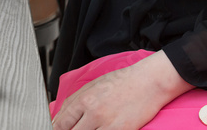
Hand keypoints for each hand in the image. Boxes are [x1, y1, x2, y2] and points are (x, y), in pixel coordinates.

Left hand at [51, 51, 193, 129]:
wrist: (149, 82)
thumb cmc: (123, 81)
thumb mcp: (93, 84)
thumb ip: (75, 100)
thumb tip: (60, 114)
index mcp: (84, 99)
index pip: (61, 122)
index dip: (57, 128)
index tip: (58, 129)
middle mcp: (93, 112)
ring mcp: (107, 124)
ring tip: (91, 128)